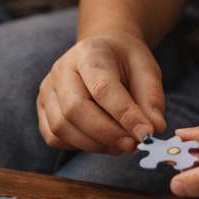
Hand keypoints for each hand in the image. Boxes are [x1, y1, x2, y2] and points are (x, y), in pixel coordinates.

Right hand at [36, 32, 165, 153]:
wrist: (102, 52)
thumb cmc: (125, 61)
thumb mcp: (147, 70)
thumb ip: (152, 99)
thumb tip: (154, 129)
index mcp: (89, 52)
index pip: (103, 88)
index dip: (124, 114)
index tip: (146, 134)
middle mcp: (61, 69)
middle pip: (75, 109)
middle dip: (107, 134)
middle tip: (133, 145)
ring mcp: (48, 89)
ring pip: (62, 127)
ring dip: (95, 144)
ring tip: (121, 144)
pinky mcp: (43, 109)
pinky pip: (54, 137)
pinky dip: (79, 146)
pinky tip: (102, 142)